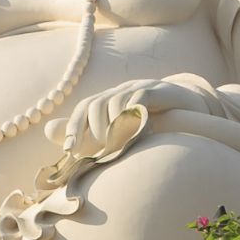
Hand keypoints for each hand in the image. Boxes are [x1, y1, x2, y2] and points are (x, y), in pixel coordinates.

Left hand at [54, 78, 208, 158]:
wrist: (191, 109)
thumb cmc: (155, 122)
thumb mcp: (122, 130)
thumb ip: (88, 132)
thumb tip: (48, 130)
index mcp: (110, 100)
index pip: (84, 108)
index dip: (74, 128)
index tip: (70, 150)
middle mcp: (121, 91)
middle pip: (96, 103)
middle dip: (93, 130)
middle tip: (100, 150)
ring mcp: (139, 88)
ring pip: (116, 102)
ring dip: (114, 127)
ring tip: (118, 146)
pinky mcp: (157, 90)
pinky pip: (138, 99)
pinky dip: (134, 116)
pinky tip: (139, 133)